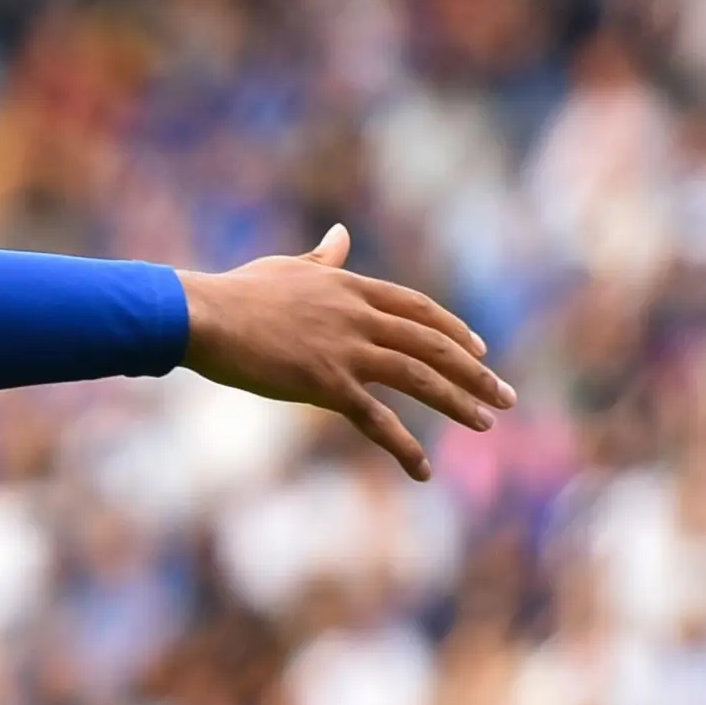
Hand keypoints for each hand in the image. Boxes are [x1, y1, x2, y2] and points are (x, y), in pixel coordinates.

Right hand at [178, 224, 514, 481]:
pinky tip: (423, 469)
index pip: (417, 308)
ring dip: (457, 401)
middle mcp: (357, 316)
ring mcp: (345, 350)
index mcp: (349, 287)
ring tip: (484, 423)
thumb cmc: (233, 293)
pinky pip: (376, 419)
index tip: (480, 351)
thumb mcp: (285, 269)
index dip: (454, 330)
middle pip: (432, 343)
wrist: (199, 315)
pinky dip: (403, 446)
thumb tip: (342, 235)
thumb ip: (321, 259)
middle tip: (505, 396)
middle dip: (474, 372)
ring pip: (419, 376)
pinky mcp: (326, 384)